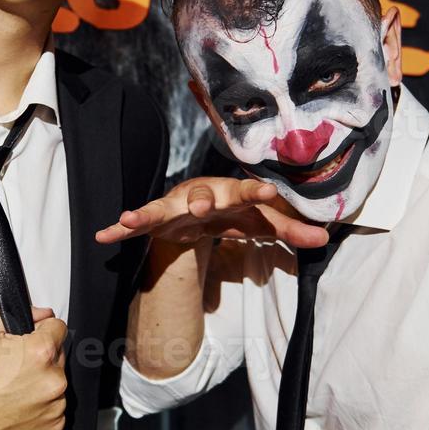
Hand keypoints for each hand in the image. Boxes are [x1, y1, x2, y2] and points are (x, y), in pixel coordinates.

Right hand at [0, 307, 67, 429]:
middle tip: (14, 366)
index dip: (42, 329)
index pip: (59, 327)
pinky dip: (41, 404)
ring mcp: (55, 405)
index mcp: (40, 352)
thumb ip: (18, 314)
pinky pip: (55, 406)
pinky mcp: (52, 425)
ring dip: (42, 381)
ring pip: (56, 381)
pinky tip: (19, 402)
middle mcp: (53, 380)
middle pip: (58, 355)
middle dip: (40, 356)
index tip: (31, 337)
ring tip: (14, 387)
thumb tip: (41, 314)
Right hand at [95, 176, 328, 248]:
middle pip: (201, 195)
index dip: (256, 192)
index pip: (247, 193)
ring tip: (129, 220)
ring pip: (161, 208)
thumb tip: (325, 239)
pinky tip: (103, 236)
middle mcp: (200, 195)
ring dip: (147, 213)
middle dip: (200, 199)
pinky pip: (136, 225)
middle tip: (200, 207)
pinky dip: (118, 229)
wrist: (196, 211)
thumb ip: (290, 231)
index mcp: (230, 194)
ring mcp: (174, 207)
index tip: (268, 190)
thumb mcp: (261, 224)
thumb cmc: (232, 213)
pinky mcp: (154, 220)